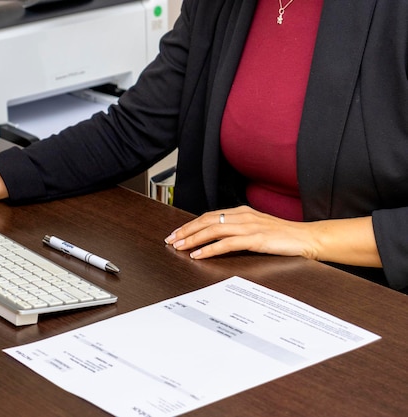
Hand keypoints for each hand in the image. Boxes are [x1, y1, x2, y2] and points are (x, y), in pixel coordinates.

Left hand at [164, 205, 381, 267]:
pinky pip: (226, 243)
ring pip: (213, 230)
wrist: (307, 238)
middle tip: (170, 240)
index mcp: (242, 212)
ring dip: (193, 239)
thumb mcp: (257, 229)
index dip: (191, 224)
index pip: (209, 216)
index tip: (177, 233)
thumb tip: (218, 239)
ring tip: (179, 247)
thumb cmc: (283, 236)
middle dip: (186, 230)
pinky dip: (209, 249)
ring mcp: (249, 226)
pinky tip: (198, 255)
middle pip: (206, 221)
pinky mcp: (255, 239)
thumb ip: (239, 230)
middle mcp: (242, 216)